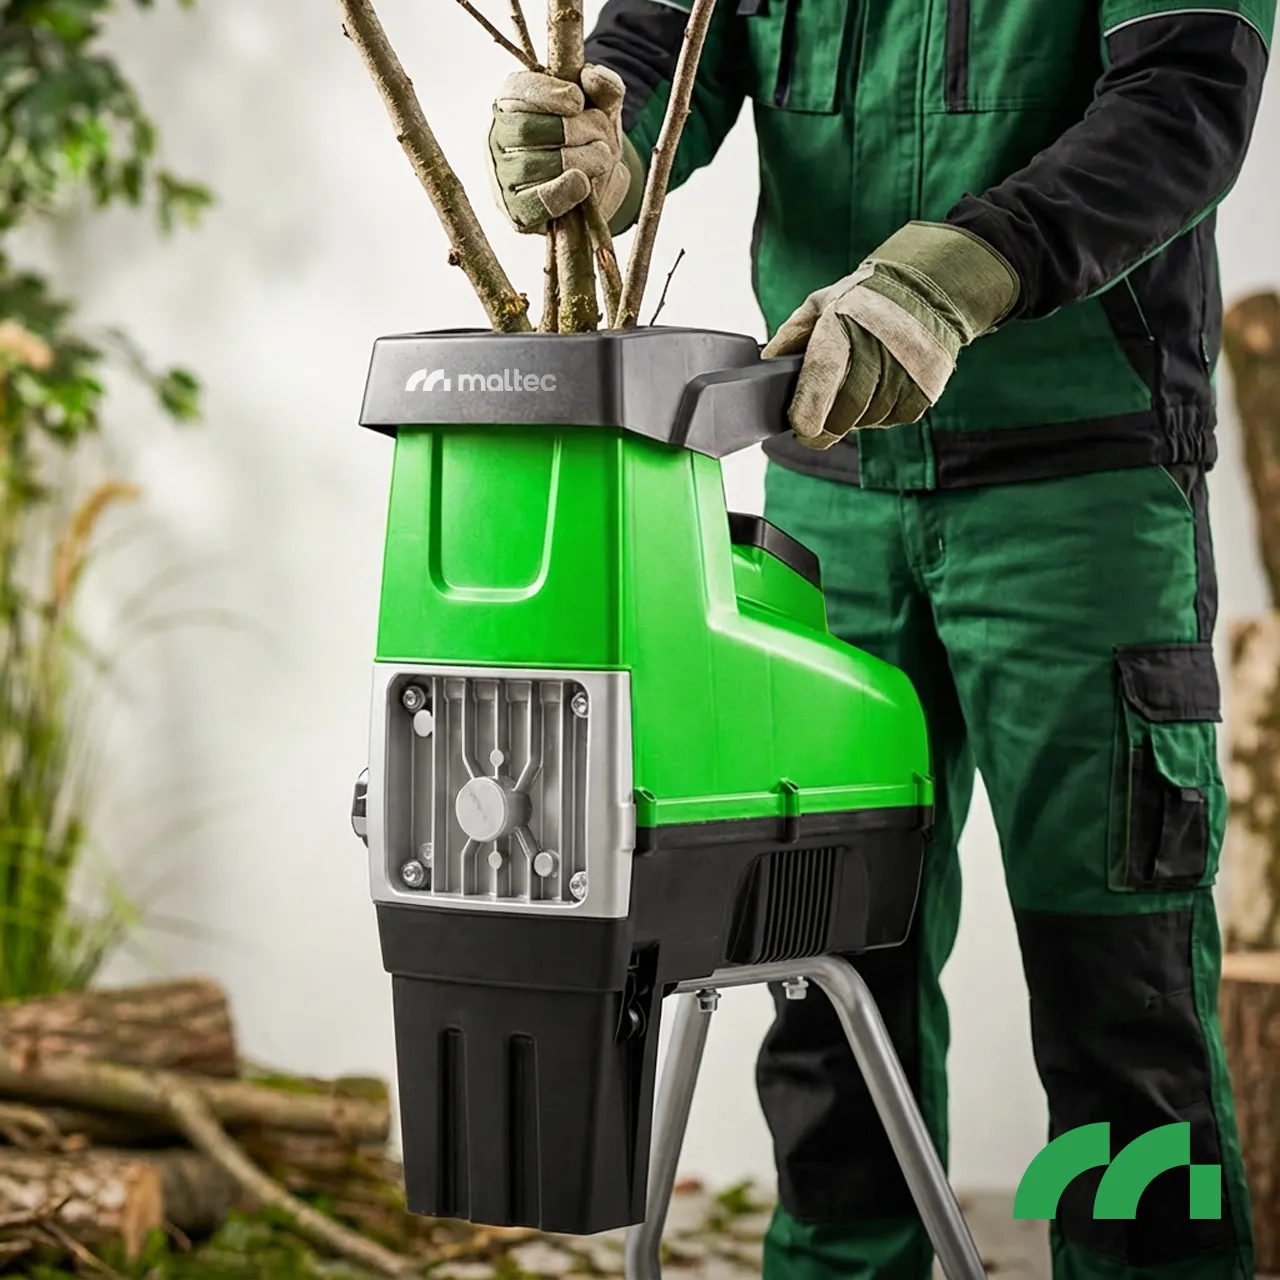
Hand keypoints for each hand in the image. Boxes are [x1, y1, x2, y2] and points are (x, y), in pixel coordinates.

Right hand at [488, 65, 632, 232]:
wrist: (596, 191)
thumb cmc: (590, 142)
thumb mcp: (603, 111)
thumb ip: (605, 88)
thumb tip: (592, 75)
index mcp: (512, 104)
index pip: (516, 91)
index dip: (547, 94)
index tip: (578, 101)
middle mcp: (498, 139)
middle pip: (525, 129)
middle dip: (570, 130)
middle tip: (601, 136)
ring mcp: (502, 177)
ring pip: (529, 164)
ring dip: (576, 160)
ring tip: (602, 158)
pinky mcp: (515, 211)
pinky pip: (532, 203)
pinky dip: (561, 192)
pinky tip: (582, 184)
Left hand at [762, 222, 1019, 449]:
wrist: (928, 292)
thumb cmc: (865, 300)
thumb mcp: (821, 305)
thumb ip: (790, 336)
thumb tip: (764, 364)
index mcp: (844, 327)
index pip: (822, 381)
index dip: (808, 413)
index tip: (800, 429)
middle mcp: (878, 350)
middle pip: (844, 412)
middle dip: (824, 425)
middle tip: (814, 425)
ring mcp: (905, 373)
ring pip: (866, 420)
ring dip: (851, 418)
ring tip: (850, 394)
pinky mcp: (923, 391)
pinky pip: (890, 419)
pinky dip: (877, 415)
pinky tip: (875, 392)